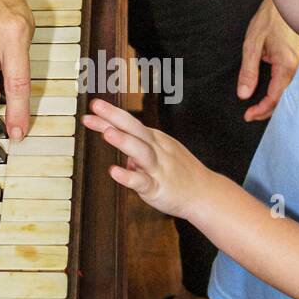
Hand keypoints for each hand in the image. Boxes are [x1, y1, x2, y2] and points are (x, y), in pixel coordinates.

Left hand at [82, 98, 208, 220]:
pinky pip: (142, 182)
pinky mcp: (158, 188)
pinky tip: (114, 171)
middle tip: (96, 105)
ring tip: (106, 132)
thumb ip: (140, 153)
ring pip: (141, 152)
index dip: (111, 115)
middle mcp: (157, 150)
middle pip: (135, 129)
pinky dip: (128, 176)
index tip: (93, 106)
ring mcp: (158, 169)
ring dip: (124, 141)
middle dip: (115, 116)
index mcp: (155, 140)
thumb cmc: (182, 174)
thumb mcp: (162, 155)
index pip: (130, 124)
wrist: (205, 194)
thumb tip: (124, 157)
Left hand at [237, 0, 298, 121]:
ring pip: (294, 92)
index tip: (248, 115)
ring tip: (261, 107)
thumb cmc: (269, 19)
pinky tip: (276, 94)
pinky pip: (298, 82)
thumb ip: (248, 71)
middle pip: (287, 99)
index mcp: (287, 64)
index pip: (275, 97)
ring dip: (278, 102)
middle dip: (269, 110)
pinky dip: (286, 92)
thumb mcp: (252, 44)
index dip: (261, 110)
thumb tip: (244, 94)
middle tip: (252, 114)